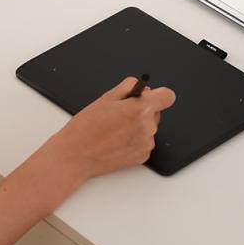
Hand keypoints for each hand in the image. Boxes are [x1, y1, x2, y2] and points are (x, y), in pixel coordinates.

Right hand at [47, 77, 176, 179]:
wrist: (75, 155)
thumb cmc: (86, 128)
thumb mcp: (106, 98)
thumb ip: (128, 87)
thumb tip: (143, 88)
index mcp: (140, 109)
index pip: (167, 96)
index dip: (158, 94)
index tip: (150, 96)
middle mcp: (148, 127)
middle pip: (156, 112)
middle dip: (142, 110)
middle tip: (120, 114)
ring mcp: (146, 144)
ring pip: (149, 128)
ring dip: (138, 126)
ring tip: (115, 129)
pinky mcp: (143, 157)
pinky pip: (144, 142)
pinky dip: (134, 140)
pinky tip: (117, 141)